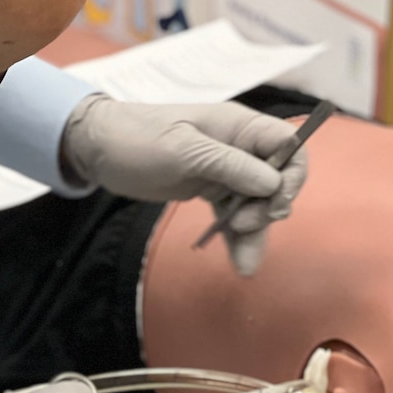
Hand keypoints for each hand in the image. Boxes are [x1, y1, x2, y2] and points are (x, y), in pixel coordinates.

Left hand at [61, 95, 309, 275]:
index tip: (274, 202)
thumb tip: (273, 183)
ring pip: (256, 204)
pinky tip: (241, 265)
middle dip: (267, 209)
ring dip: (255, 233)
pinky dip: (238, 239)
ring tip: (245, 266)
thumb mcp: (184, 151)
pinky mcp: (210, 190)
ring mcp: (226, 170)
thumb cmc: (139, 138)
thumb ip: (230, 166)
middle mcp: (239, 147)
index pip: (289, 145)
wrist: (101, 149)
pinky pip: (234, 215)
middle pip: (277, 180)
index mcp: (238, 126)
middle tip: (240, 225)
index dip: (292, 175)